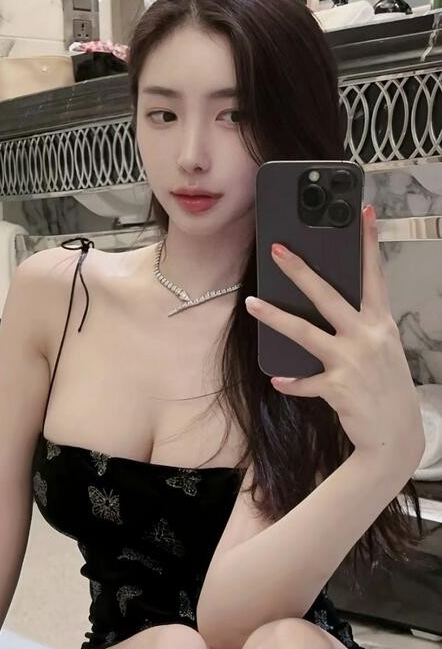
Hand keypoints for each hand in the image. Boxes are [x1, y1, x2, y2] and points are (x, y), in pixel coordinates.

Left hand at [246, 205, 424, 469]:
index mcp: (381, 323)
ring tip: (251, 303)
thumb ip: (360, 326)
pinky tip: (278, 379)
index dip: (368, 244)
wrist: (397, 435)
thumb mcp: (382, 349)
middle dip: (300, 270)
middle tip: (276, 249)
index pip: (375, 275)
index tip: (364, 213)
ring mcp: (352, 362)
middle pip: (328, 296)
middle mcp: (368, 337)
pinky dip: (291, 381)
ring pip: (306, 332)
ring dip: (275, 317)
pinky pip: (305, 381)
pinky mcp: (338, 387)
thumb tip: (329, 306)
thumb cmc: (386, 386)